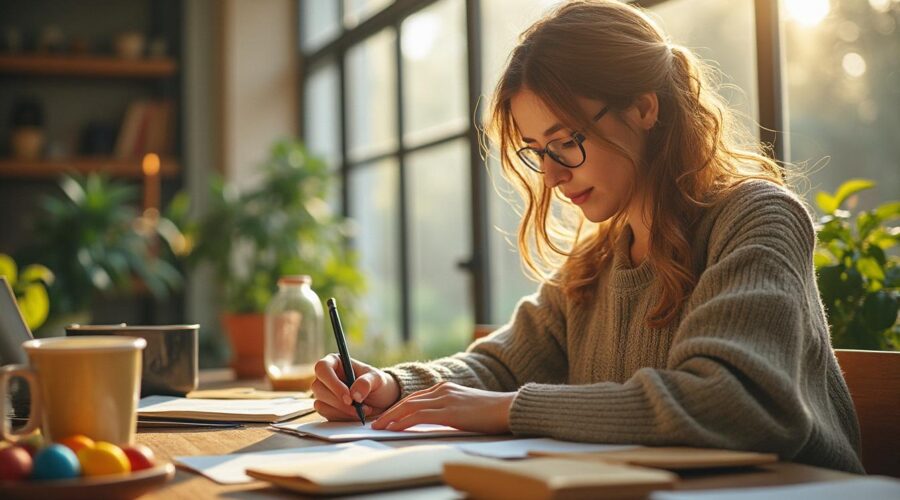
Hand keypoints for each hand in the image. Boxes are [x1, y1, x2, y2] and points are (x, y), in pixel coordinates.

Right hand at [311, 354, 399, 420]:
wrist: (381, 400)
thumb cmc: (377, 384)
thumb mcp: (377, 379)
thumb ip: (366, 382)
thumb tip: (354, 394)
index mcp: (335, 362)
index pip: (322, 368)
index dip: (333, 383)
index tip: (348, 397)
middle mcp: (326, 377)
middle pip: (318, 388)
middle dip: (339, 402)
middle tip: (358, 408)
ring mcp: (324, 392)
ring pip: (320, 403)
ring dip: (342, 411)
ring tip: (363, 410)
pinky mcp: (326, 407)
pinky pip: (326, 414)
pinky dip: (342, 417)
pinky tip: (356, 415)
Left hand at [371, 382, 515, 433]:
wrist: (508, 408)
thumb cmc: (492, 412)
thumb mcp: (466, 408)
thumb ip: (451, 410)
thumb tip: (438, 422)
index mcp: (446, 388)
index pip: (416, 397)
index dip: (399, 407)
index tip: (387, 416)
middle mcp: (443, 390)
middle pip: (408, 400)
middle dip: (390, 412)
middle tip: (376, 422)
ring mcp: (445, 398)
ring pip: (409, 406)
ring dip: (391, 417)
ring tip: (379, 426)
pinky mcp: (448, 410)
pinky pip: (419, 416)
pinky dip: (403, 421)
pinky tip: (395, 428)